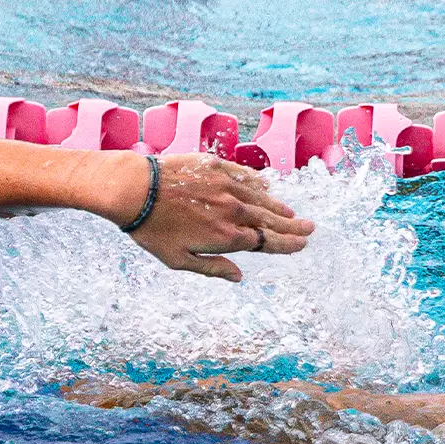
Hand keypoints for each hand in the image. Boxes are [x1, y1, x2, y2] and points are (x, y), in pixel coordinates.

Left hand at [114, 153, 315, 281]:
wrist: (134, 190)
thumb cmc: (151, 229)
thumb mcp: (178, 260)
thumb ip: (212, 268)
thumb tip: (238, 277)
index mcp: (226, 237)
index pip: (266, 242)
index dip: (287, 244)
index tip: (301, 244)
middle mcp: (233, 210)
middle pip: (271, 220)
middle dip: (292, 226)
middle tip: (310, 228)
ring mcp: (226, 185)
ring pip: (261, 197)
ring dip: (278, 206)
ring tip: (291, 213)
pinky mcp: (216, 166)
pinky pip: (246, 175)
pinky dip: (259, 183)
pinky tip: (267, 187)